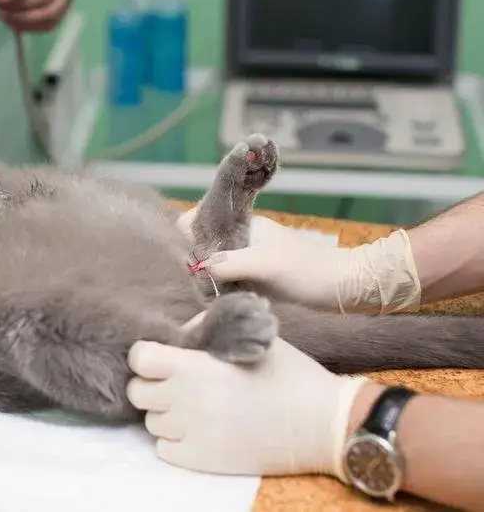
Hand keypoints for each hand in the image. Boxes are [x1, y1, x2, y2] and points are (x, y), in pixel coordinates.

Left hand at [127, 332, 368, 477]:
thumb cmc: (290, 375)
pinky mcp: (201, 461)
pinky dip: (175, 440)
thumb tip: (180, 333)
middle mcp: (185, 401)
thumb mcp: (252, 337)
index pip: (139, 358)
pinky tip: (199, 430)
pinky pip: (165, 449)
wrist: (322, 424)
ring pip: (151, 422)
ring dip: (165, 413)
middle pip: (138, 392)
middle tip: (177, 383)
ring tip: (194, 407)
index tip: (163, 357)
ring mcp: (191, 434)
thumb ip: (209, 328)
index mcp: (194, 367)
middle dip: (152, 385)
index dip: (147, 355)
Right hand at [176, 206, 420, 312]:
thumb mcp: (264, 264)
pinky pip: (227, 279)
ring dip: (205, 277)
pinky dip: (219, 288)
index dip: (184, 235)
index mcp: (243, 225)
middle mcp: (242, 238)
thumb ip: (228, 263)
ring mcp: (249, 257)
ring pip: (214, 263)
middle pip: (203, 243)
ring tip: (197, 294)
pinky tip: (215, 301)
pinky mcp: (256, 277)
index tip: (177, 258)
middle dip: (191, 259)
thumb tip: (196, 267)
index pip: (200, 220)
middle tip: (184, 281)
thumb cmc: (307, 271)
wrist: (345, 288)